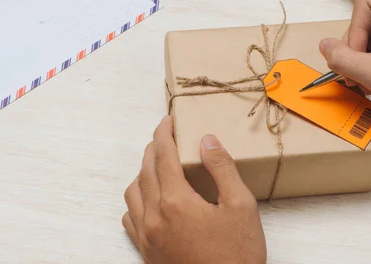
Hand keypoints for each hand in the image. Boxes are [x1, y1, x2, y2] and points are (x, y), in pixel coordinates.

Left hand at [122, 116, 265, 263]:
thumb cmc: (238, 255)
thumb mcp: (240, 206)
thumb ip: (222, 168)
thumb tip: (206, 140)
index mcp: (176, 201)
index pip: (162, 155)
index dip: (164, 133)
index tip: (168, 120)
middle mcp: (154, 216)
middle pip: (145, 170)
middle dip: (153, 148)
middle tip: (167, 138)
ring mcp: (147, 236)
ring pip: (133, 192)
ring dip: (143, 172)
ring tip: (159, 165)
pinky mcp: (146, 252)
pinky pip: (130, 217)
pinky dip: (136, 200)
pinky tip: (150, 199)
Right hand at [319, 0, 370, 134]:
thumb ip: (348, 59)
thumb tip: (323, 45)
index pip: (366, 2)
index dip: (354, 29)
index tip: (356, 59)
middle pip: (366, 18)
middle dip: (355, 48)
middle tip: (354, 77)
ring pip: (369, 34)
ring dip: (360, 59)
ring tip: (364, 83)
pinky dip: (369, 64)